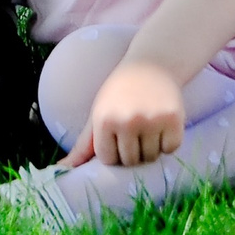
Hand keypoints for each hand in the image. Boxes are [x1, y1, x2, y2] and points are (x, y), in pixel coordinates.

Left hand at [64, 60, 187, 168]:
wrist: (151, 65)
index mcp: (104, 120)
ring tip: (148, 127)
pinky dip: (168, 142)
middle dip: (132, 152)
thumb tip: (61, 169)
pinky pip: (171, 148)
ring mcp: (152, 120)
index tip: (117, 137)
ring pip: (151, 157)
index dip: (114, 152)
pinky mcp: (174, 118)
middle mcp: (127, 121)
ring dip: (151, 148)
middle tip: (134, 131)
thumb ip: (83, 145)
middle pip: (131, 161)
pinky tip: (162, 124)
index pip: (109, 160)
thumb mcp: (97, 114)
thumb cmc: (119, 93)